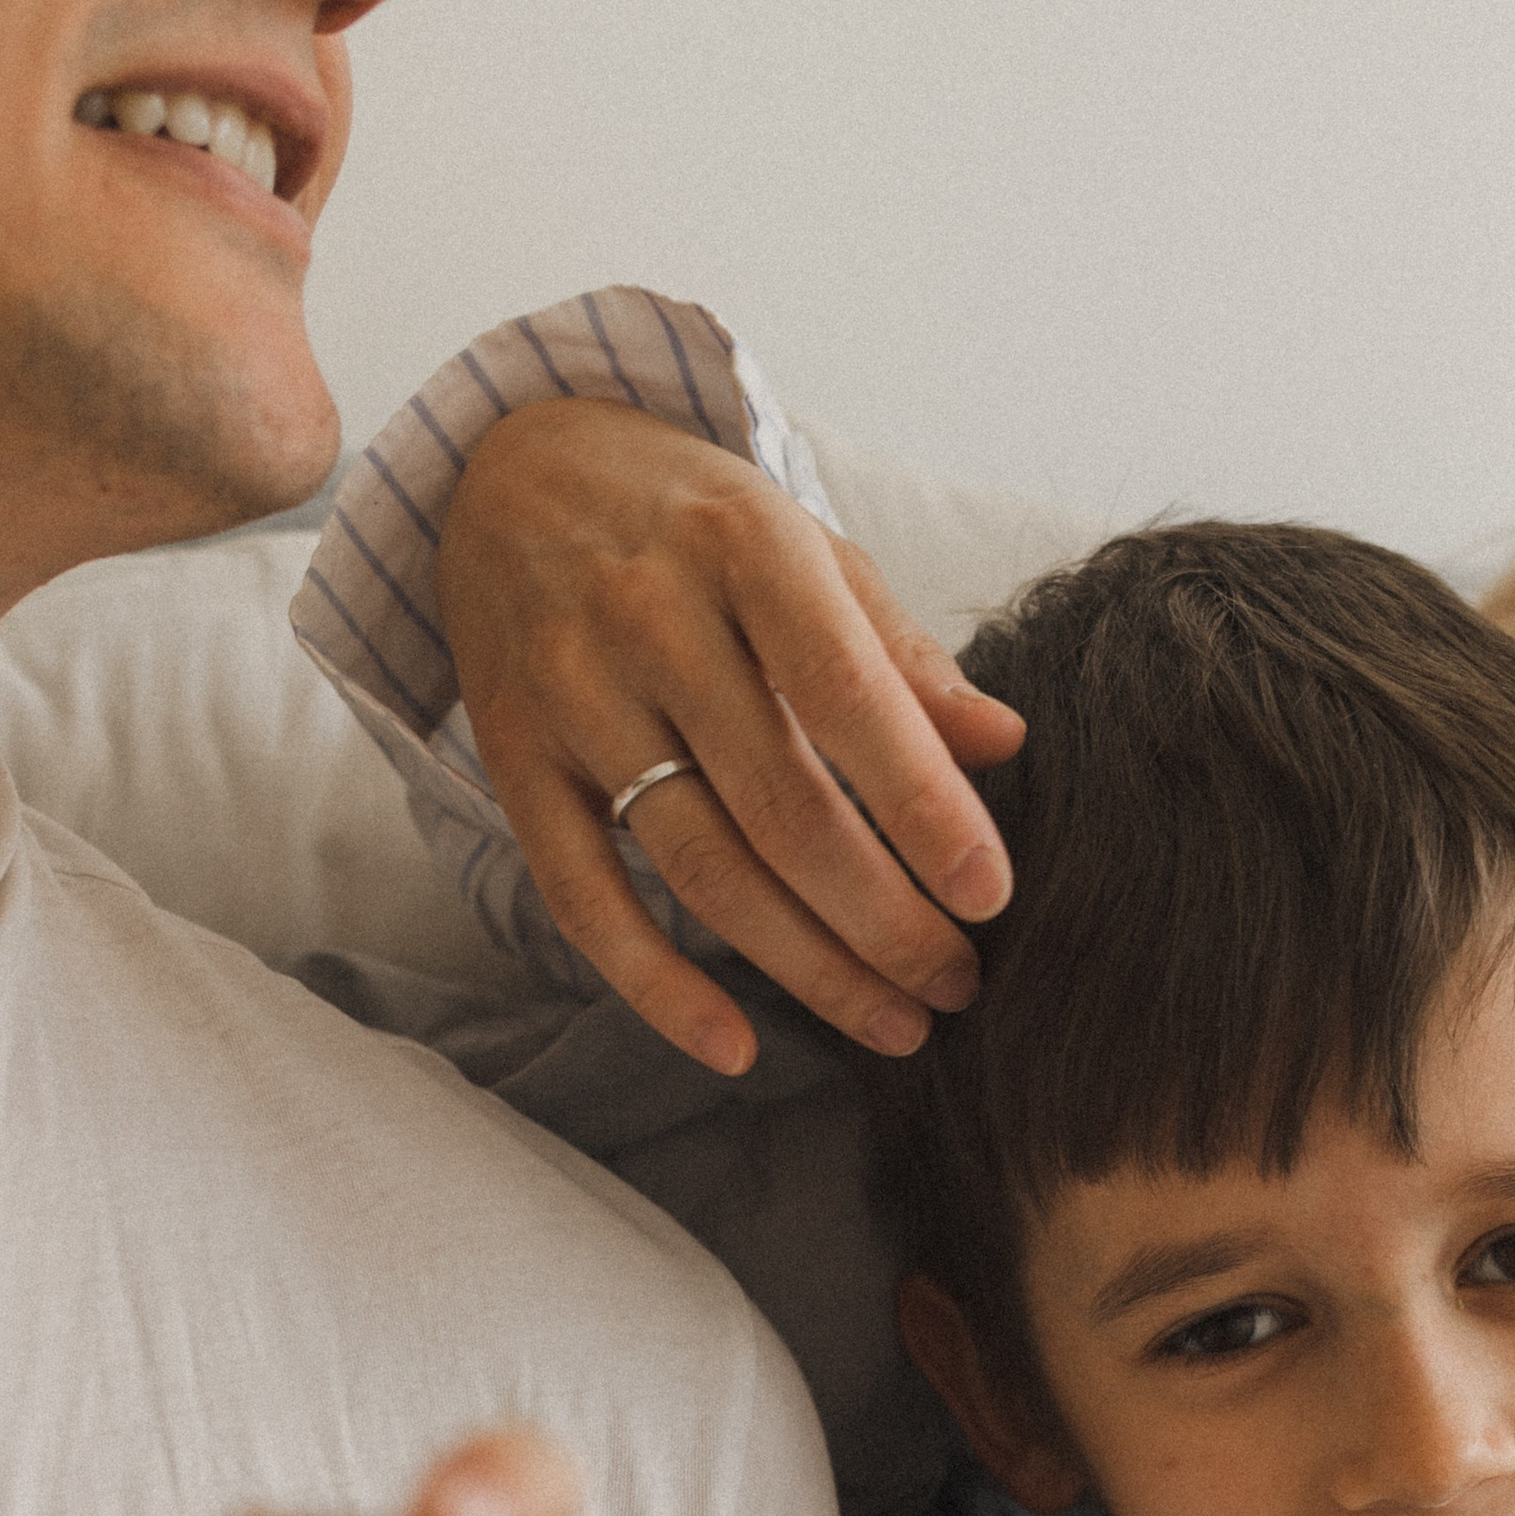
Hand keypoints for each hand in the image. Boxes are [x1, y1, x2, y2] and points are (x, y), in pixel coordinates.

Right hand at [437, 399, 1025, 1072]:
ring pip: (702, 868)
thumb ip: (899, 653)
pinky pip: (584, 899)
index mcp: (745, 546)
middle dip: (885, 920)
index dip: (925, 810)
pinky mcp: (513, 760)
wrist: (511, 468)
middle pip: (784, 809)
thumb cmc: (693, 522)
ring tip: (895, 1023)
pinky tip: (735, 1047)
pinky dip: (656, 987)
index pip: (849, 699)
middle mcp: (650, 617)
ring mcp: (572, 693)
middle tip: (957, 987)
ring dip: (808, 968)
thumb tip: (1004, 742)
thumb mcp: (805, 549)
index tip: (990, 898)